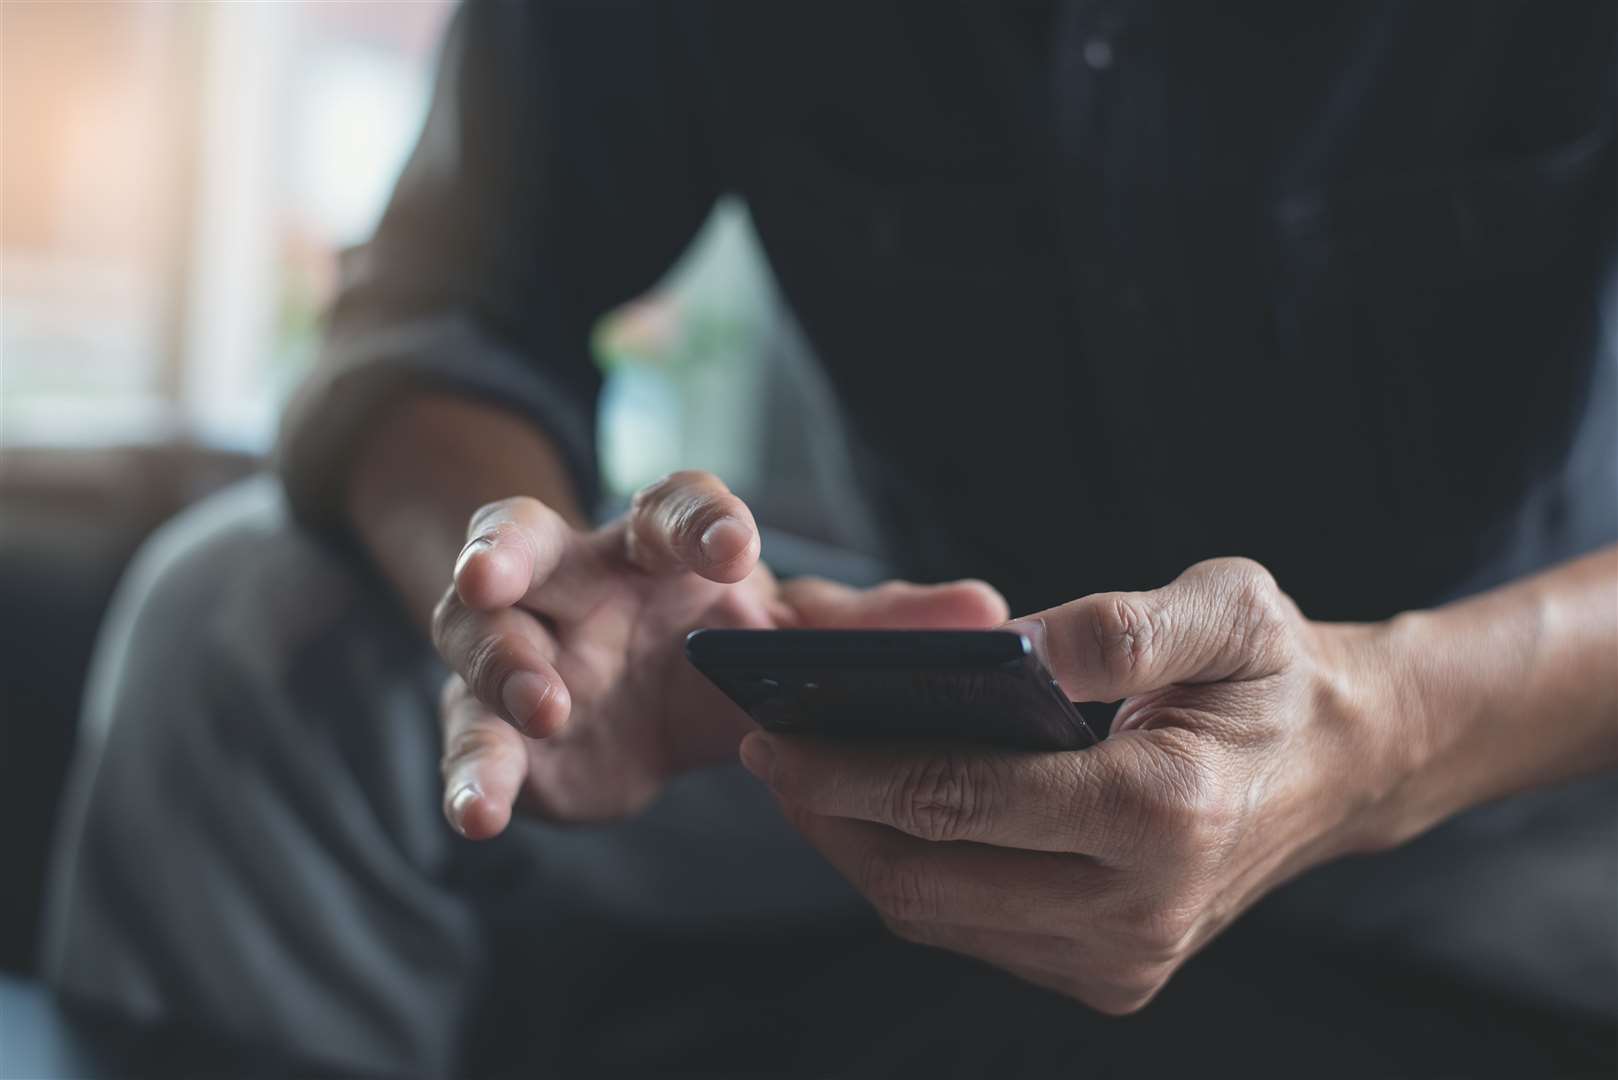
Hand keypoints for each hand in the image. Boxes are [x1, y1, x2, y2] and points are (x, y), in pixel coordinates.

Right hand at [432, 470, 1007, 833]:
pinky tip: (477, 815)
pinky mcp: (497, 724)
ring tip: (540, 703)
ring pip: (483, 635)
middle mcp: (579, 577)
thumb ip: (876, 628)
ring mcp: (526, 645)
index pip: (672, 508)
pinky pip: (470, 739)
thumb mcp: (789, 635)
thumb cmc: (716, 643)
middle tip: (501, 573)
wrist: (624, 695)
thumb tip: (992, 615)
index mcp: (661, 547)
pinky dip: (470, 773)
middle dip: (510, 551)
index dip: (697, 521)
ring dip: (501, 662)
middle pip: (530, 539)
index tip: (732, 546)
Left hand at [742, 558, 1412, 1013]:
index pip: (961, 800)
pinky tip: (881, 816)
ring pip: (937, 917)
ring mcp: (1123, 959)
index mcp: (1166, 812)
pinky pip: (972, 932)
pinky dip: (912, 876)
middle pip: (927, 878)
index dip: (850, 770)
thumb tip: (1007, 645)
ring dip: (857, 852)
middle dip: (829, 818)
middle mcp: (1140, 910)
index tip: (774, 732)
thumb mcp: (1230, 609)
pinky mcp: (1109, 976)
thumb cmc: (1278, 677)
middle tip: (767, 751)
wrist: (1344, 769)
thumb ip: (1120, 624)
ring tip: (806, 779)